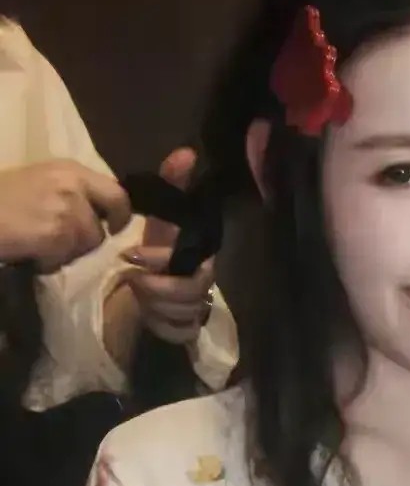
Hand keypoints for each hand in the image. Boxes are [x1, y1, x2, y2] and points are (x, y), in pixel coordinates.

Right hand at [0, 161, 130, 271]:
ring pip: (85, 246)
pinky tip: (27, 251)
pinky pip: (63, 258)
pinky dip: (46, 262)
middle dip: (87, 240)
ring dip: (64, 252)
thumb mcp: (39, 183)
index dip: (119, 215)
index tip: (113, 227)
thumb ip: (71, 193)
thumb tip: (98, 215)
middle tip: (63, 243)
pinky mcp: (55, 233)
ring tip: (36, 243)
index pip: (117, 193)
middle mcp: (73, 184)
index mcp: (70, 169)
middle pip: (102, 227)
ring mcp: (66, 209)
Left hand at [121, 148, 215, 344]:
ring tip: (134, 295)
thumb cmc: (148, 251)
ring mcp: (195, 309)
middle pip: (195, 291)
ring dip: (156, 305)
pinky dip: (163, 327)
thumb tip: (186, 152)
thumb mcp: (156, 217)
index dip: (165, 259)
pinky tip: (145, 317)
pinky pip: (182, 333)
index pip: (199, 261)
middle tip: (130, 277)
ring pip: (187, 313)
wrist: (132, 289)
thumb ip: (172, 186)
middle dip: (159, 285)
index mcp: (199, 255)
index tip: (131, 254)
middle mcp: (203, 283)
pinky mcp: (184, 331)